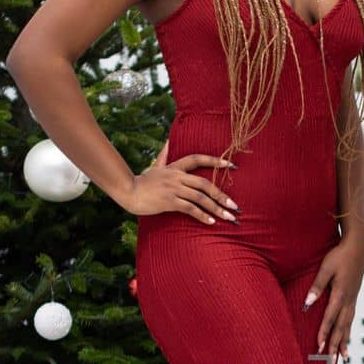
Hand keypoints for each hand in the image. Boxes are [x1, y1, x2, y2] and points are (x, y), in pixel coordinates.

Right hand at [122, 139, 239, 223]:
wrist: (128, 192)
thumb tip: (169, 140)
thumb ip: (165, 154)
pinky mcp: (168, 201)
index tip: (232, 165)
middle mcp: (176, 176)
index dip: (215, 161)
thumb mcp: (155, 165)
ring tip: (228, 217)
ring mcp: (173, 189)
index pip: (198, 159)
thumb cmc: (143, 181)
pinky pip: (190, 208)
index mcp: (175, 167)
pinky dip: (202, 216)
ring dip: (216, 209)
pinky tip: (211, 222)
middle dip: (222, 196)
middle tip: (235, 206)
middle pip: (204, 184)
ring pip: (200, 198)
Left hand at [304, 232, 363, 360]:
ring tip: (344, 359)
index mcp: (340, 294)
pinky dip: (348, 332)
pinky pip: (351, 320)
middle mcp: (348, 300)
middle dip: (336, 346)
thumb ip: (316, 287)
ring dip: (345, 343)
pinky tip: (346, 340)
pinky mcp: (353, 298)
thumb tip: (307, 304)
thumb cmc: (339, 255)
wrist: (358, 246)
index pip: (330, 318)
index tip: (319, 347)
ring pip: (348, 326)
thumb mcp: (325, 268)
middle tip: (332, 363)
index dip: (324, 333)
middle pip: (341, 328)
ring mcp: (353, 300)